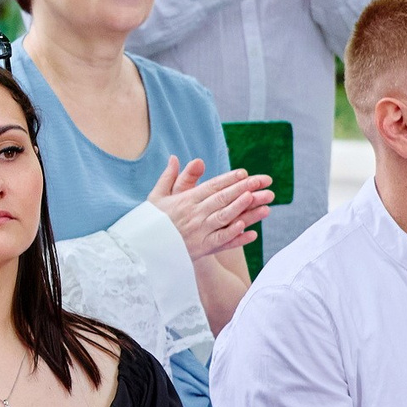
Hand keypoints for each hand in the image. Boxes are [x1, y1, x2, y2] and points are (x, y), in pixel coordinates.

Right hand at [148, 157, 272, 260]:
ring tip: (257, 199)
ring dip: (241, 208)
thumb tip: (175, 157)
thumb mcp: (157, 197)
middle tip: (262, 181)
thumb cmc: (152, 221)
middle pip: (222, 199)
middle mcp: (193, 214)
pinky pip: (221, 241)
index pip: (210, 186)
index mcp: (185, 201)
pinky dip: (235, 236)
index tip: (244, 173)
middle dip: (243, 189)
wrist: (144, 249)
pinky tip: (249, 230)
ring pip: (224, 217)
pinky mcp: (201, 249)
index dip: (228, 179)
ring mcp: (198, 232)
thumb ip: (169, 177)